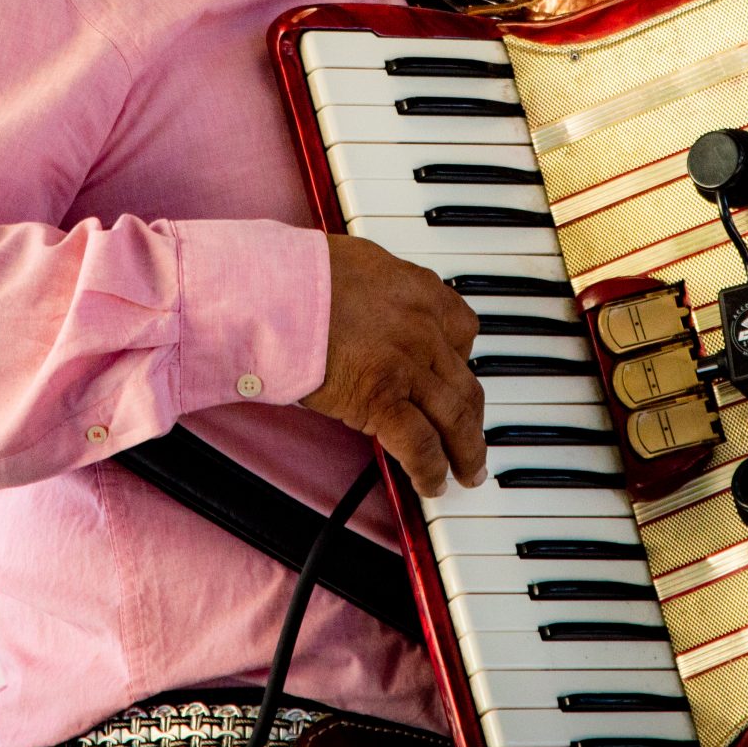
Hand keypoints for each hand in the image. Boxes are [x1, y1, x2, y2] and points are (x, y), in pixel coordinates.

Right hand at [302, 234, 488, 497]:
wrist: (273, 293)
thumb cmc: (297, 276)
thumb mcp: (357, 262)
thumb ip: (379, 288)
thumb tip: (372, 304)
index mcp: (417, 289)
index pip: (464, 329)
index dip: (462, 361)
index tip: (456, 378)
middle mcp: (423, 327)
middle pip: (466, 382)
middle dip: (474, 418)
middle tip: (474, 439)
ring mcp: (407, 365)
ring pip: (455, 417)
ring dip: (466, 451)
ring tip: (467, 472)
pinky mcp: (383, 399)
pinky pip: (421, 445)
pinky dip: (430, 470)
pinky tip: (431, 484)